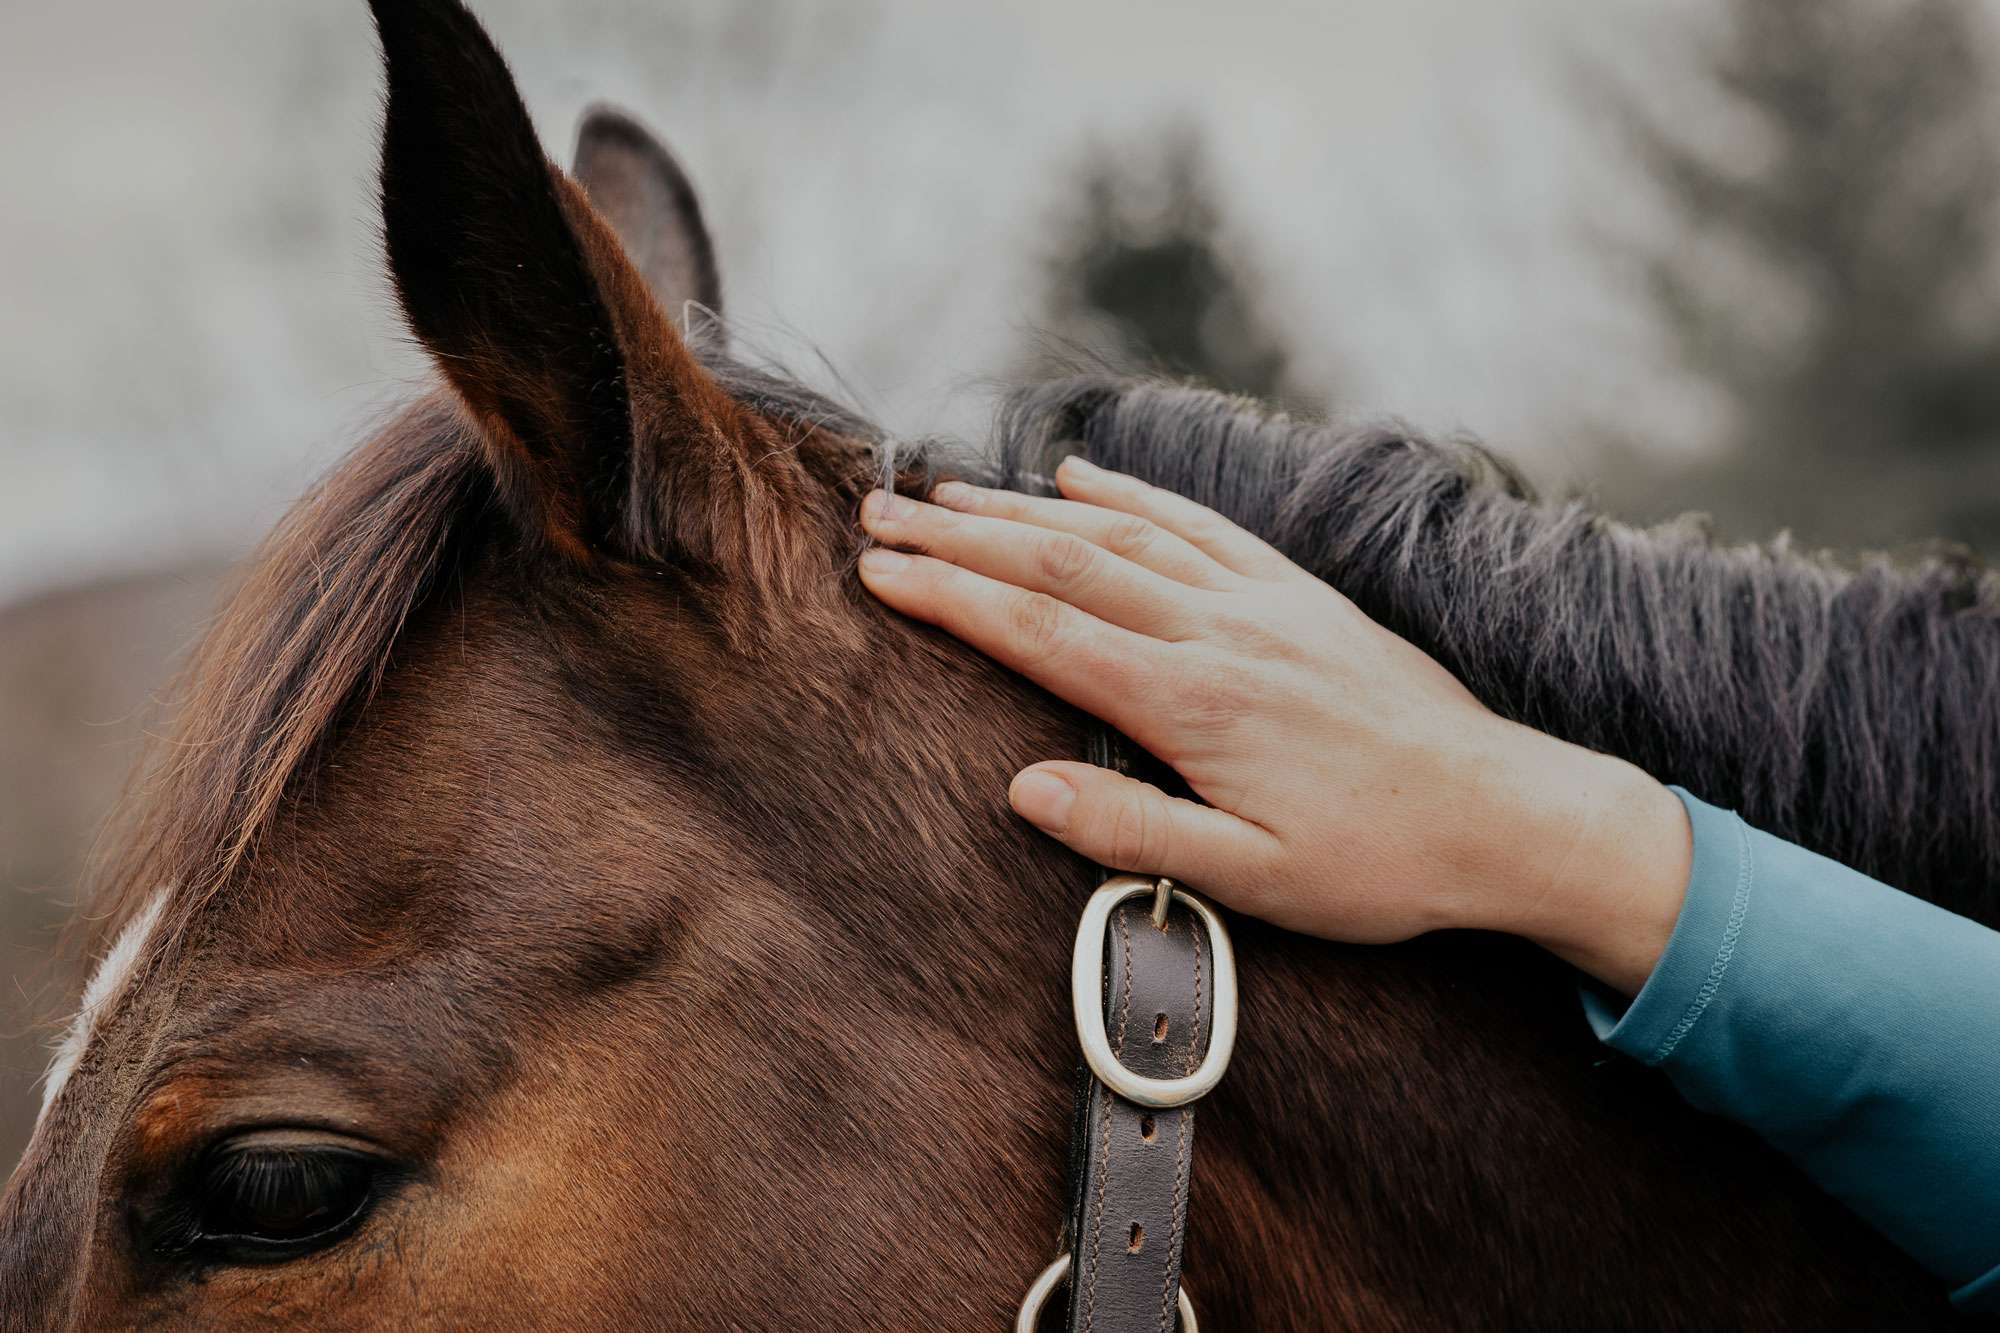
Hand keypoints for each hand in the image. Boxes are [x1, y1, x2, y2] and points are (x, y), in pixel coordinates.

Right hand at [856, 457, 1690, 993]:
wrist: (1506, 814)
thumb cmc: (1379, 863)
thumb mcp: (1253, 878)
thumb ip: (1132, 830)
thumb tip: (1022, 788)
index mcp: (1193, 701)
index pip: (1042, 631)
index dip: (951, 598)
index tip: (878, 574)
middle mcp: (1218, 630)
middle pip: (1063, 562)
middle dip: (961, 537)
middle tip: (879, 514)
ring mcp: (1260, 600)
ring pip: (1121, 530)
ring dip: (1025, 507)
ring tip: (948, 491)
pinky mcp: (1297, 593)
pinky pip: (1198, 522)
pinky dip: (1131, 490)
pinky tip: (1082, 472)